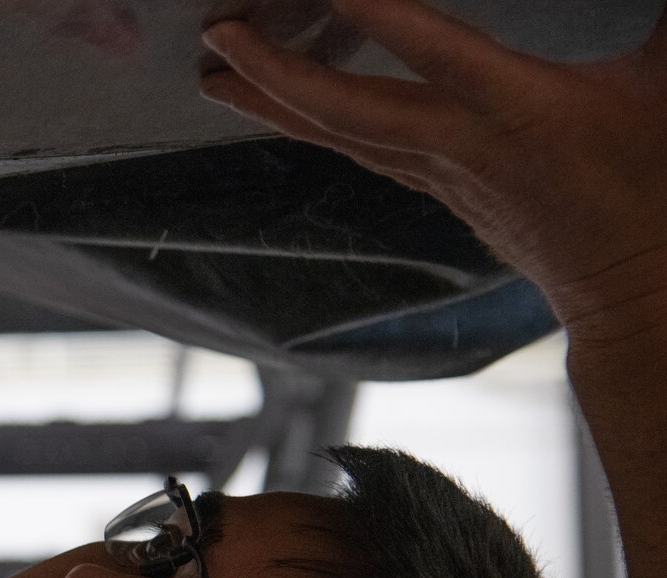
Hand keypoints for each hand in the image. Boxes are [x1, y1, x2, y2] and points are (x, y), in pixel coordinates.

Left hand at [200, 0, 666, 347]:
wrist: (637, 290)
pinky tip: (277, 104)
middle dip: (278, 74)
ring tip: (216, 71)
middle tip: (221, 39)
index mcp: (523, 113)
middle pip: (350, 111)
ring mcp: (440, 175)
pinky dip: (314, 122)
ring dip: (273, 102)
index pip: (438, 55)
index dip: (383, 16)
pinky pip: (358, 150)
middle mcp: (464, 148)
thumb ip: (661, 18)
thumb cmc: (658, 186)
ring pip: (340, 136)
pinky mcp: (434, 189)